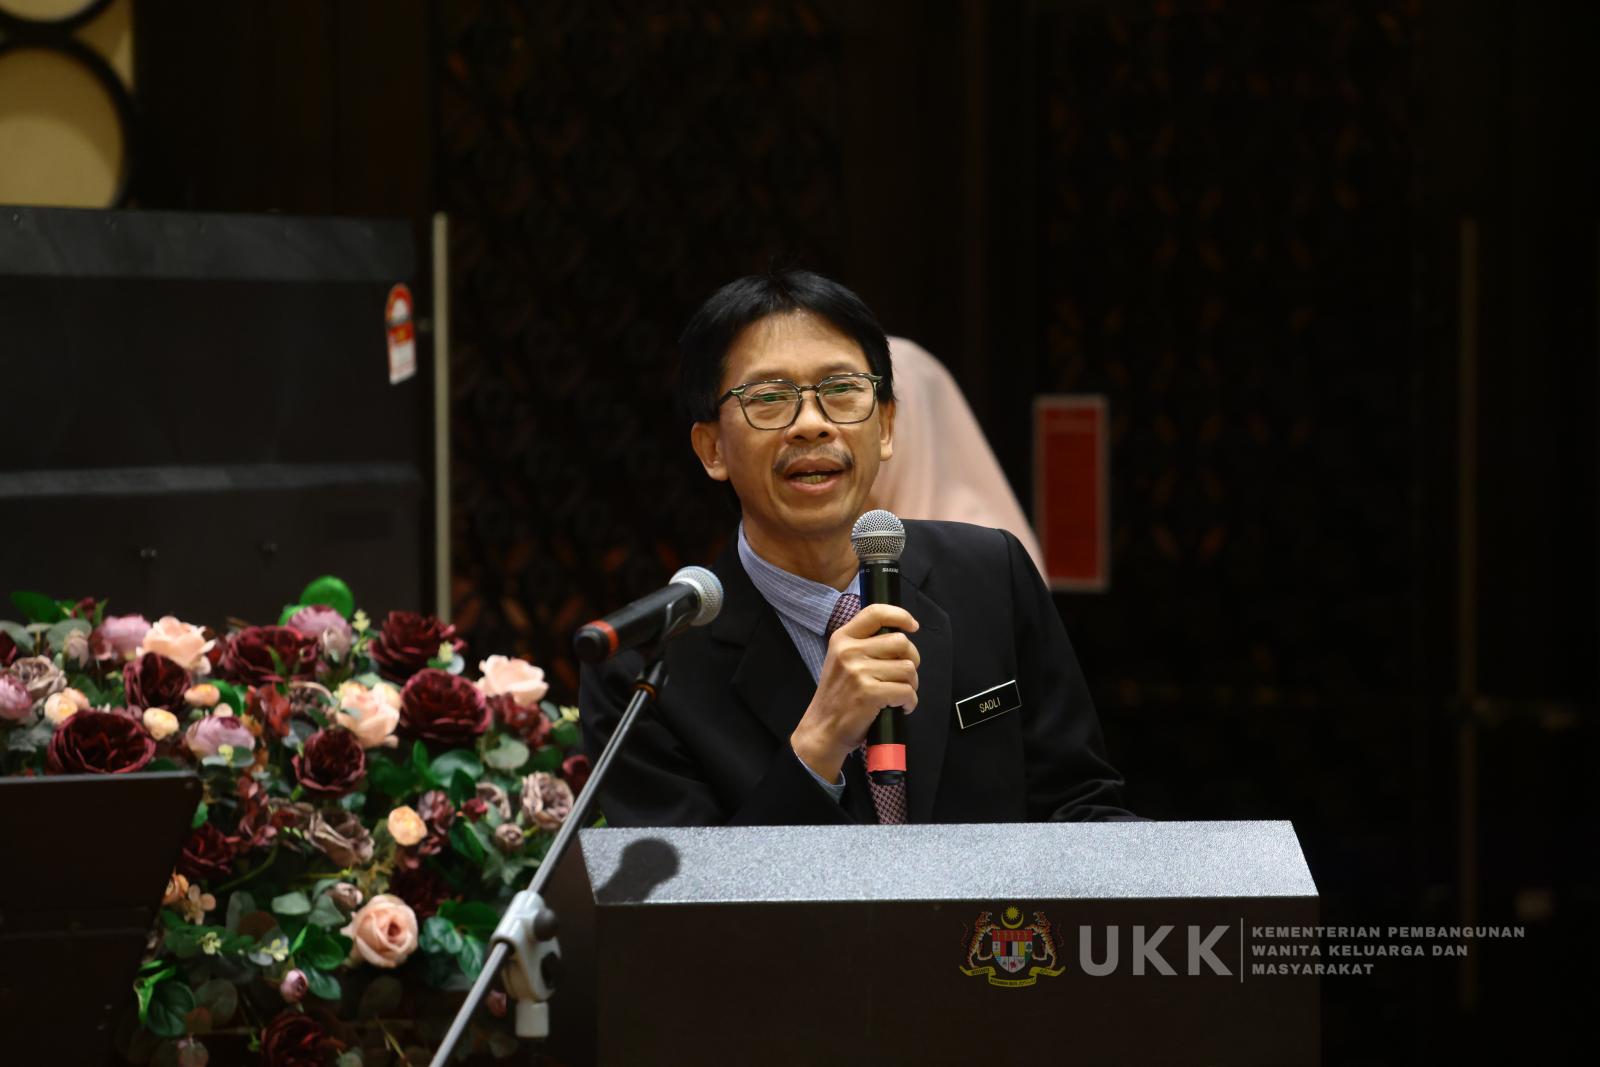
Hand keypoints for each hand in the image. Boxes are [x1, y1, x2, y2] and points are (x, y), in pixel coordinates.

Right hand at [791, 603, 919, 782]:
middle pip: (901, 642)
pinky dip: (909, 702)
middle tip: (904, 676)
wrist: (822, 729)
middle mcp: (849, 651)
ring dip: (911, 684)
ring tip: (899, 694)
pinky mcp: (869, 693)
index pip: (876, 613)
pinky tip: (898, 707)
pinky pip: (907, 691)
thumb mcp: (841, 660)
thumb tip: (901, 637)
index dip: (900, 615)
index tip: (913, 626)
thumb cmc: (838, 697)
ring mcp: (858, 672)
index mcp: (842, 638)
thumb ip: (864, 644)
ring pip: (908, 668)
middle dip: (911, 660)